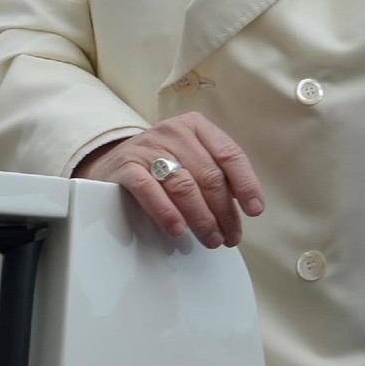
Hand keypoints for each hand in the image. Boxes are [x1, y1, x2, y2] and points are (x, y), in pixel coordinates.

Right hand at [73, 112, 264, 248]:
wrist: (110, 163)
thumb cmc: (160, 164)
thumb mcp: (191, 158)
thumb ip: (215, 173)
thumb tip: (244, 207)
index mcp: (196, 127)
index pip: (230, 155)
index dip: (246, 184)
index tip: (254, 210)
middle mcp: (174, 132)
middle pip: (209, 175)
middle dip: (224, 211)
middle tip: (230, 236)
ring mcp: (148, 148)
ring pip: (184, 186)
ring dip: (201, 218)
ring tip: (211, 239)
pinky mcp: (126, 167)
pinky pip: (150, 191)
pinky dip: (167, 213)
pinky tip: (178, 230)